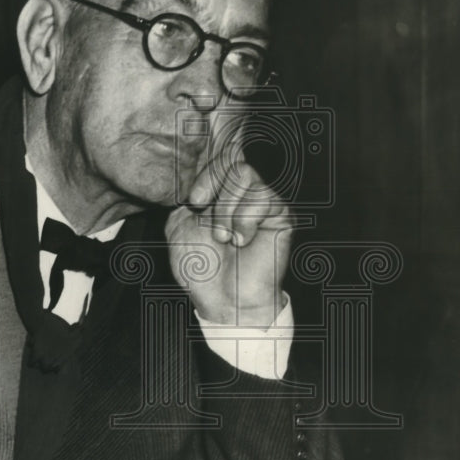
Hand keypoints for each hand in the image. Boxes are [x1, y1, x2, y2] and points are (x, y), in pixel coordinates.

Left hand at [164, 116, 292, 327]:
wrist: (226, 299)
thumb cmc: (203, 269)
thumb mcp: (179, 228)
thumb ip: (185, 199)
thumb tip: (194, 178)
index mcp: (216, 193)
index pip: (215, 161)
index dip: (204, 175)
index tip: (194, 201)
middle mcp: (240, 194)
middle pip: (230, 162)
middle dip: (215, 191)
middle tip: (211, 224)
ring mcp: (261, 201)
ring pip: (245, 175)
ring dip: (228, 210)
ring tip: (226, 238)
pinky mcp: (281, 214)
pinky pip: (263, 196)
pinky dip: (246, 220)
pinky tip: (243, 241)